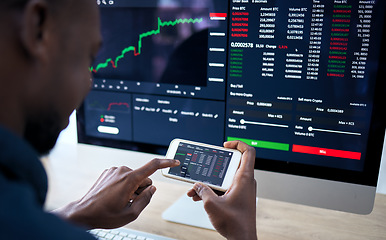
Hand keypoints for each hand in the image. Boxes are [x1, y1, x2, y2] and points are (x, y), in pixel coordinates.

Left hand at [53, 158, 179, 228]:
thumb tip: (152, 190)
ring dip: (132, 188)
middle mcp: (122, 171)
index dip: (166, 163)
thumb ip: (146, 199)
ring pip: (134, 178)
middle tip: (129, 201)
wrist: (84, 212)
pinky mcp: (109, 172)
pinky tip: (114, 195)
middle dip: (141, 189)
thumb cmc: (105, 214)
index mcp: (130, 179)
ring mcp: (115, 170)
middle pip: (143, 178)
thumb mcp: (131, 213)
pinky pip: (124, 177)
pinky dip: (124, 185)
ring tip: (120, 199)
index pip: (153, 166)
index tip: (175, 162)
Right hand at [187, 141, 256, 239]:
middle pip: (231, 165)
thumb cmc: (235, 223)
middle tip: (204, 168)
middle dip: (214, 167)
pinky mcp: (238, 197)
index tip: (224, 145)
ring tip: (196, 189)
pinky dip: (213, 190)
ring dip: (210, 182)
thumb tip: (197, 185)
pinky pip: (225, 188)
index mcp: (244, 178)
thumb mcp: (212, 204)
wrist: (242, 239)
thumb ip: (203, 190)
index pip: (248, 152)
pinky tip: (200, 197)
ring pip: (225, 179)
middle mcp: (245, 182)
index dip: (237, 144)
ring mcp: (242, 190)